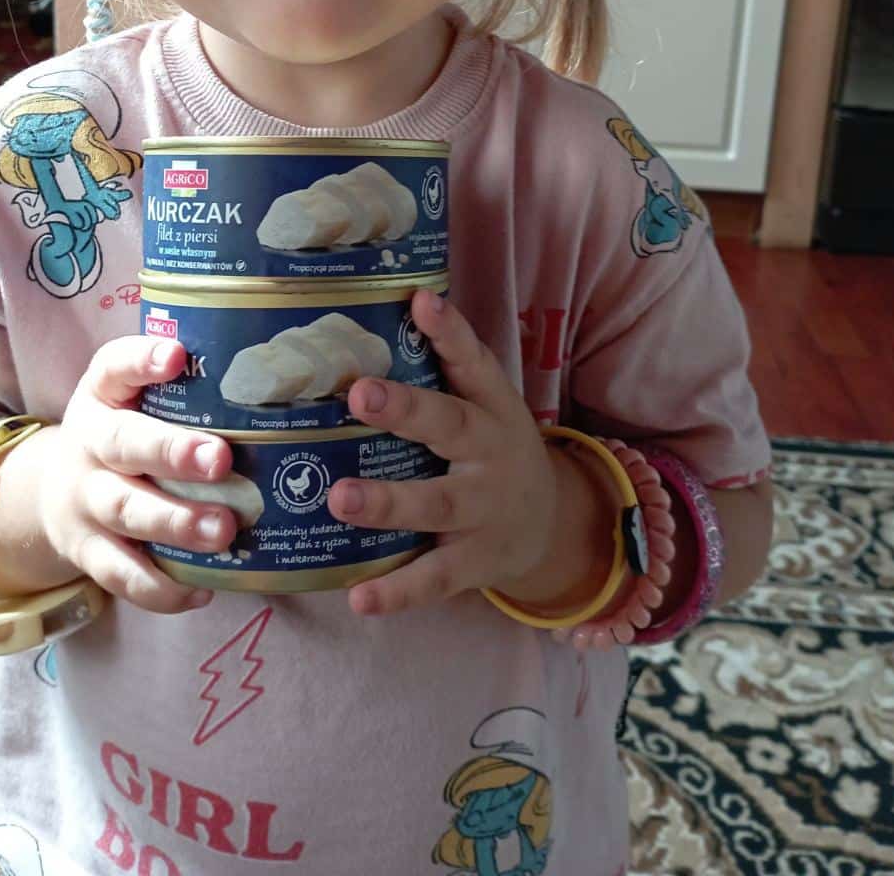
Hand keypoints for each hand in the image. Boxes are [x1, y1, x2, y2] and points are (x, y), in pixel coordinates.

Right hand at [36, 337, 237, 612]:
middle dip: (173, 452)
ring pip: (127, 511)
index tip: (177, 356)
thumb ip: (182, 389)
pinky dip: (161, 587)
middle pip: (124, 444)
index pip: (114, 367)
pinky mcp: (88, 552)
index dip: (142, 360)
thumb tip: (271, 377)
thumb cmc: (122, 434)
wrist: (51, 493)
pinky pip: (122, 574)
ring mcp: (85, 501)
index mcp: (102, 397)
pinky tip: (203, 588)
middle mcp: (89, 445)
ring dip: (177, 522)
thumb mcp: (130, 399)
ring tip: (224, 529)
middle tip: (221, 459)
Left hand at [326, 290, 561, 615]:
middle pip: (450, 427)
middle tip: (360, 393)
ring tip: (340, 497)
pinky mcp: (474, 563)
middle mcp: (490, 454)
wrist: (553, 526)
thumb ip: (449, 361)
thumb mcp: (487, 403)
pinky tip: (358, 597)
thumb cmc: (493, 449)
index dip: (450, 332)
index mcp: (492, 408)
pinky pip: (434, 577)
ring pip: (437, 505)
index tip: (421, 302)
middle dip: (406, 410)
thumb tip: (406, 295)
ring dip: (388, 502)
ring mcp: (484, 511)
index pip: (474, 362)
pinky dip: (398, 591)